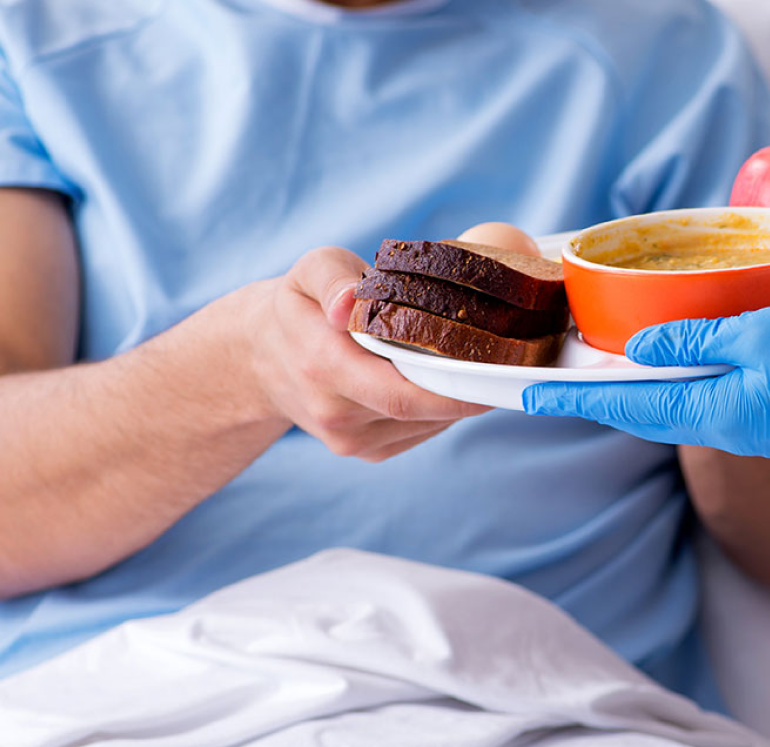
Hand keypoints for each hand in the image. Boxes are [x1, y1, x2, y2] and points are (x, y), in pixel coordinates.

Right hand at [247, 247, 487, 461]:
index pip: (401, 393)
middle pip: (421, 411)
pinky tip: (440, 381)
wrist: (259, 360)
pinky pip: (419, 433)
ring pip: (427, 425)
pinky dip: (439, 410)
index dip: (454, 391)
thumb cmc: (298, 306)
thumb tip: (347, 305)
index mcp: (323, 366)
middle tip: (509, 366)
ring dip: (456, 399)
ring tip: (474, 364)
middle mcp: (335, 413)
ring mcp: (349, 441)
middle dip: (469, 392)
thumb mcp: (308, 271)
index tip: (497, 375)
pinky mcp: (365, 452)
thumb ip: (330, 278)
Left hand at [523, 301, 769, 457]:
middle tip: (555, 379)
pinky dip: (671, 384)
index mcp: (715, 410)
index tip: (530, 394)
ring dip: (632, 390)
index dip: (576, 397)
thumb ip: (695, 339)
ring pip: (671, 405)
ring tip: (596, 371)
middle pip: (643, 410)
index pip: (626, 404)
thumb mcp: (759, 333)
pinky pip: (703, 400)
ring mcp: (745, 425)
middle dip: (597, 395)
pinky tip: (663, 367)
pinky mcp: (765, 416)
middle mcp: (723, 426)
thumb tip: (638, 347)